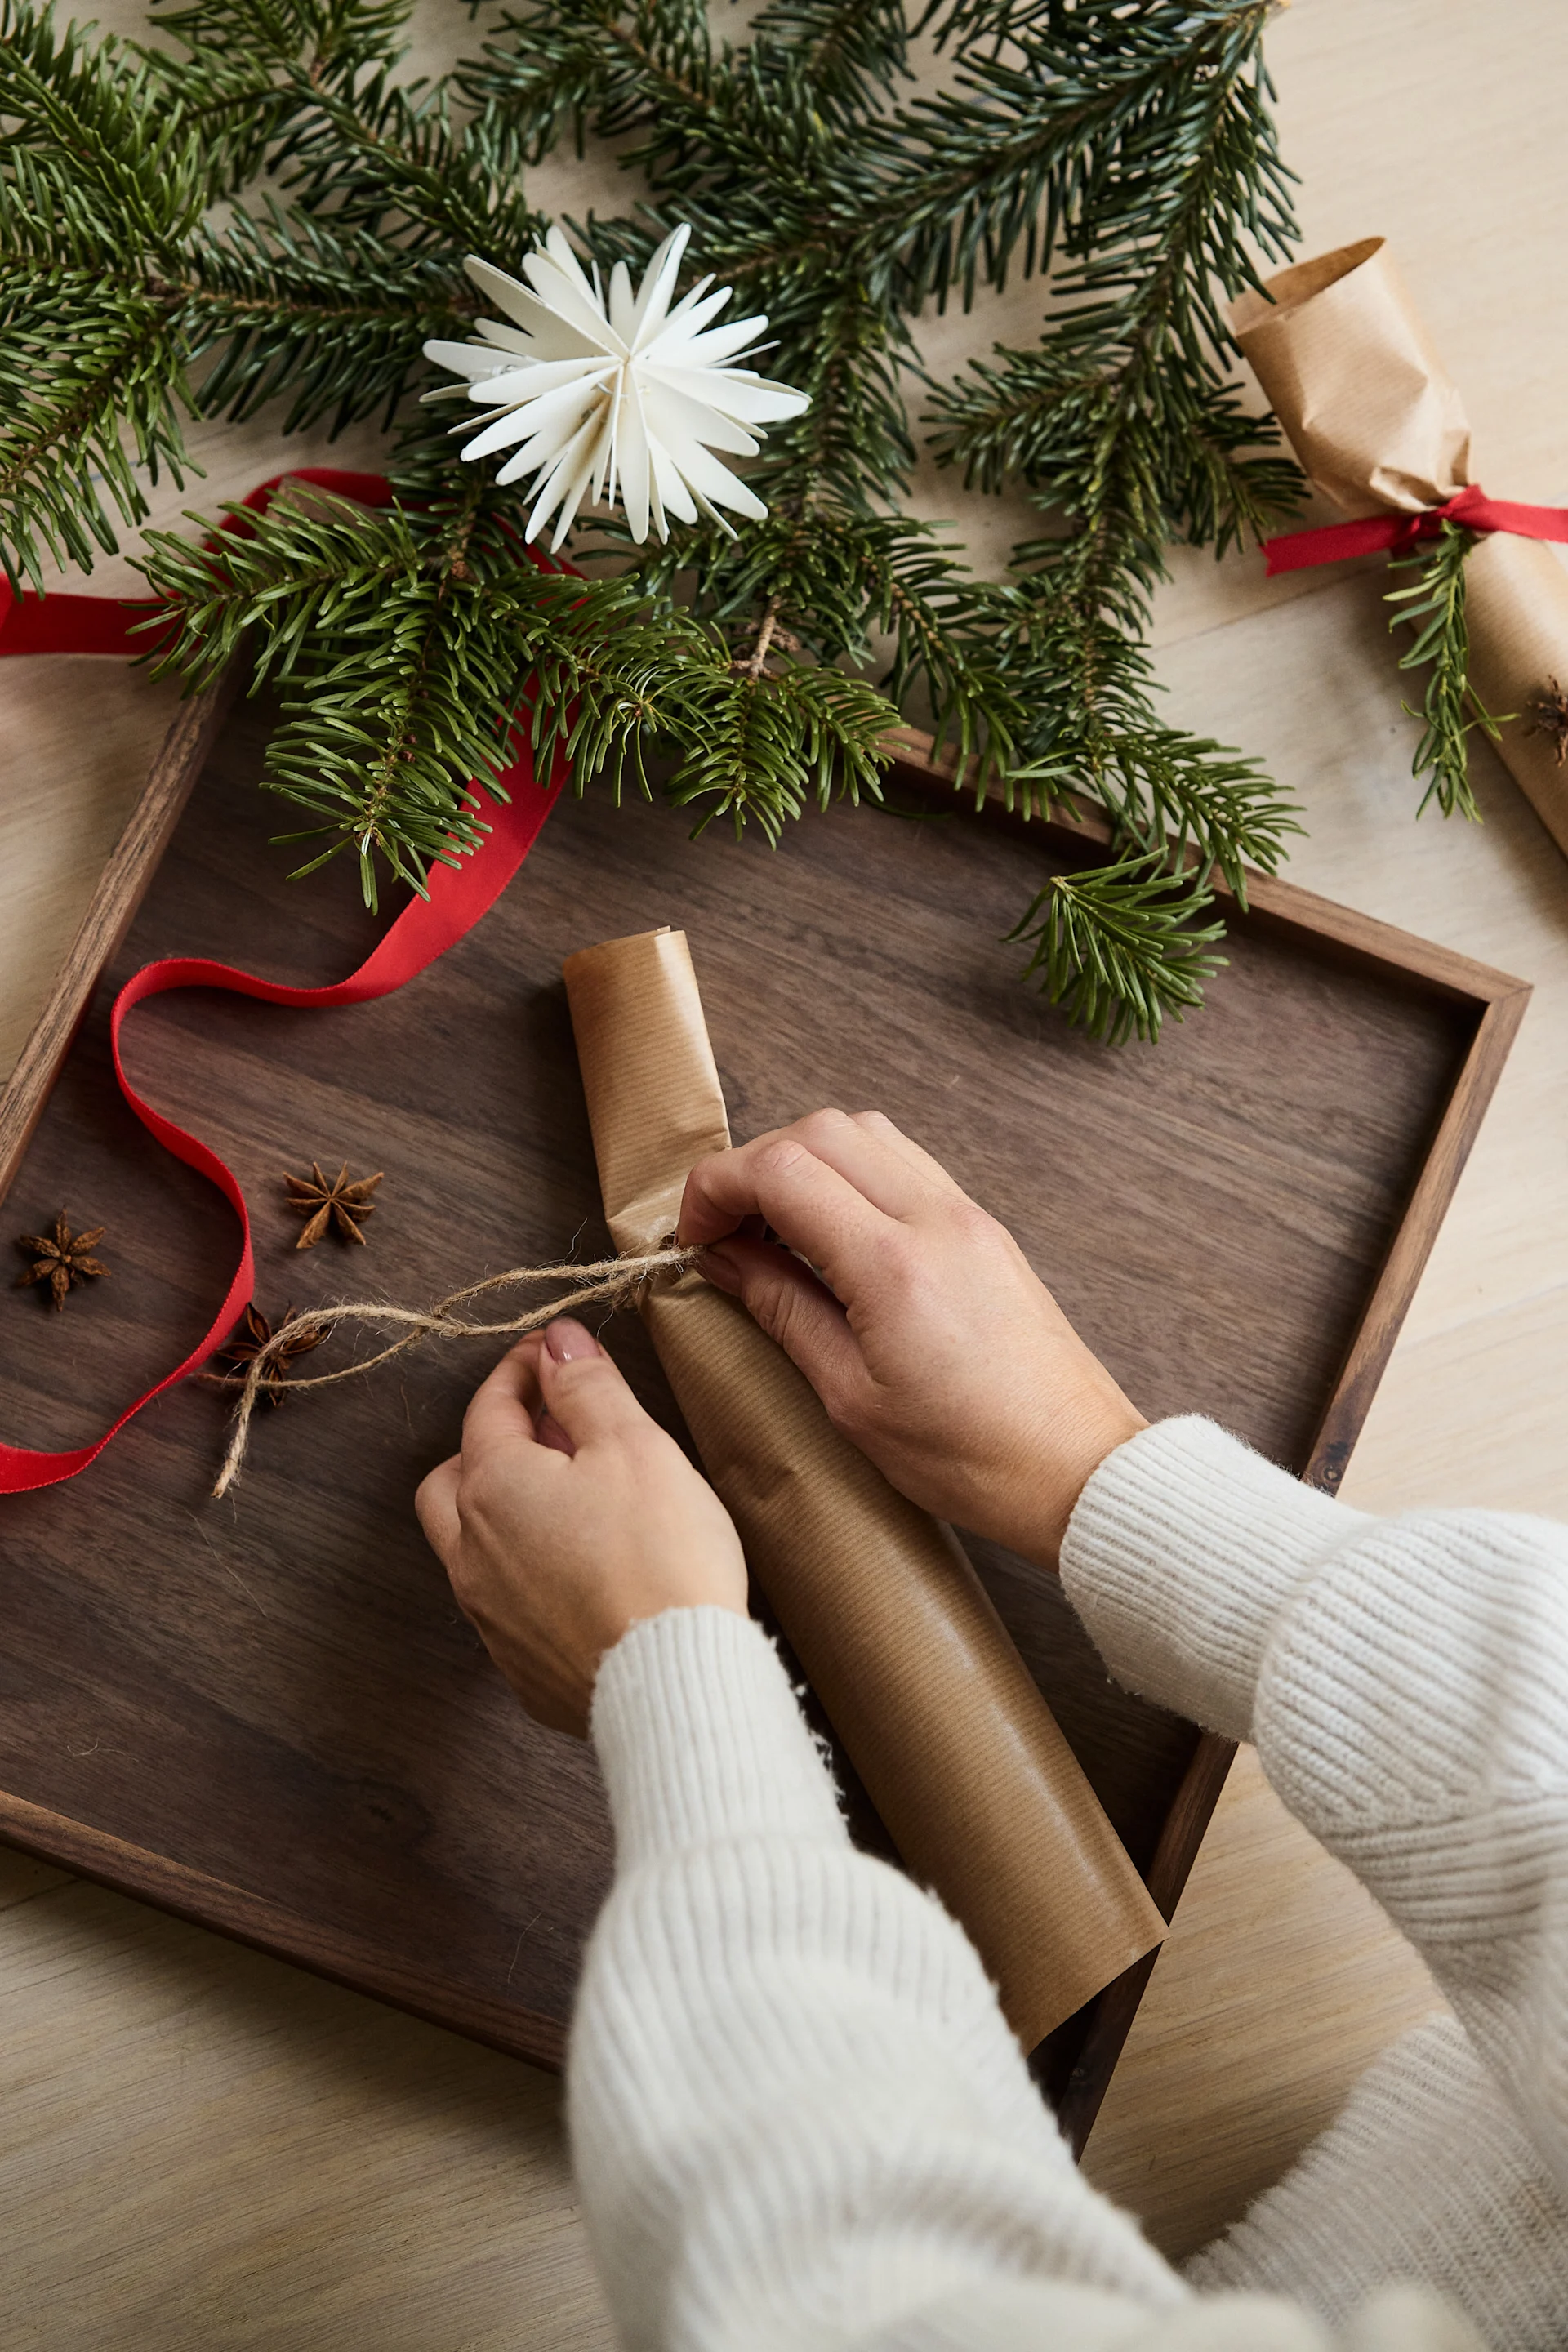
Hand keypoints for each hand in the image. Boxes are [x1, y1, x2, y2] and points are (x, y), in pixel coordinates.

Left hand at [416, 1318, 747, 1735]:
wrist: (674, 1686)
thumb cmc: (660, 1559)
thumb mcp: (635, 1447)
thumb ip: (588, 1388)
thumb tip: (557, 1341)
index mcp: (495, 1486)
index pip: (491, 1407)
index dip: (523, 1369)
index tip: (552, 1351)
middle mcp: (472, 1551)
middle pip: (453, 1480)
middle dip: (490, 1445)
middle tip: (550, 1432)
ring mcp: (490, 1616)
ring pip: (469, 1545)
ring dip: (503, 1511)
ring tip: (568, 1500)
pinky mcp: (519, 1667)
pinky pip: (503, 1604)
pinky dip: (526, 1572)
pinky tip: (577, 1572)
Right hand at [678, 1110, 1143, 1569]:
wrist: (1076, 1469)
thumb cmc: (969, 1455)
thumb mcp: (850, 1399)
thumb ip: (783, 1310)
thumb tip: (723, 1260)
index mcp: (894, 1265)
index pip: (782, 1170)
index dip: (717, 1189)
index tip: (692, 1234)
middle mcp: (936, 1219)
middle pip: (821, 1130)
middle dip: (754, 1165)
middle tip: (723, 1228)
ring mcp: (968, 1216)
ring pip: (867, 1133)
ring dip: (805, 1160)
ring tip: (773, 1229)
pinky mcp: (985, 1228)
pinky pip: (906, 1164)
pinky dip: (853, 1174)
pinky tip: (830, 1233)